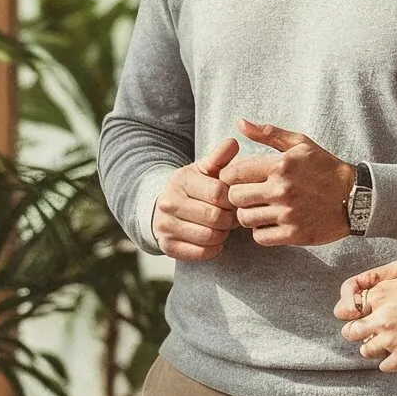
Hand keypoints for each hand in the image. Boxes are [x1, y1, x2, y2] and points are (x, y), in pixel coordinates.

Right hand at [153, 137, 241, 260]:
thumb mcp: (204, 170)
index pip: (218, 193)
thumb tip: (233, 142)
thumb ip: (219, 158)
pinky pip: (201, 253)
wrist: (162, 207)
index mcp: (181, 180)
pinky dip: (214, 249)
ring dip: (223, 235)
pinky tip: (214, 239)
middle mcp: (168, 202)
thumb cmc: (192, 188)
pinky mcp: (166, 246)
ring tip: (223, 227)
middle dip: (230, 219)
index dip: (233, 200)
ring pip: (210, 237)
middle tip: (232, 216)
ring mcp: (165, 226)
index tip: (234, 201)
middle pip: (215, 217)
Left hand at [223, 121, 354, 247]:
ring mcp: (288, 214)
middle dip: (236, 197)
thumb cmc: (325, 168)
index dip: (229, 177)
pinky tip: (270, 223)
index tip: (237, 180)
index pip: (234, 173)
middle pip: (234, 197)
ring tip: (258, 209)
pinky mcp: (294, 234)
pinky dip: (261, 232)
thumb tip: (240, 124)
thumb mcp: (300, 144)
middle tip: (246, 196)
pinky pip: (260, 237)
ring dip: (248, 215)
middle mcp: (282, 190)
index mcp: (280, 165)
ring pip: (245, 219)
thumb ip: (268, 133)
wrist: (355, 197)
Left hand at [337, 257, 396, 371]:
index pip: (353, 307)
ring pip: (365, 350)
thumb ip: (391, 287)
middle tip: (366, 334)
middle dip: (357, 332)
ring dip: (373, 348)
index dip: (358, 312)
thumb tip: (380, 293)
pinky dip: (389, 363)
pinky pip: (384, 366)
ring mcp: (390, 339)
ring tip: (384, 345)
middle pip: (351, 331)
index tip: (364, 315)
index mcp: (381, 295)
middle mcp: (380, 318)